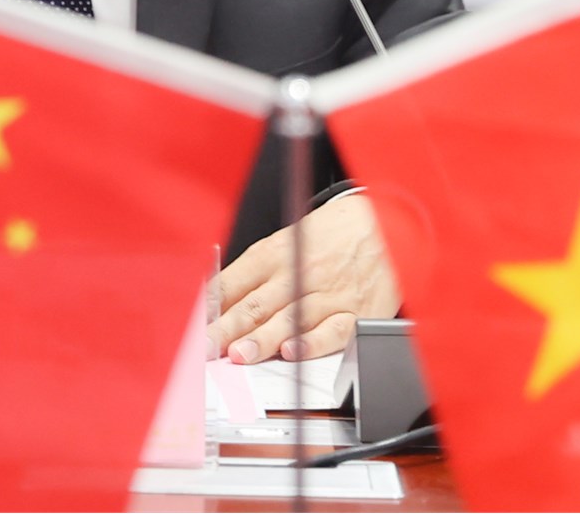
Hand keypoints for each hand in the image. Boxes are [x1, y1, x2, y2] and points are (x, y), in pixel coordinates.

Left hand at [208, 193, 399, 364]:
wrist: (389, 223)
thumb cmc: (333, 234)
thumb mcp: (289, 238)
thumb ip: (255, 270)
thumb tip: (216, 298)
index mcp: (275, 253)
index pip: (233, 282)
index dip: (209, 307)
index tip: (190, 327)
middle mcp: (298, 272)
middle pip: (256, 304)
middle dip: (227, 329)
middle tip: (206, 349)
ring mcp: (327, 294)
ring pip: (289, 319)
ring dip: (262, 339)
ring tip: (240, 355)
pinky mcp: (356, 312)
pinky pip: (332, 330)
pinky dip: (312, 343)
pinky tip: (294, 352)